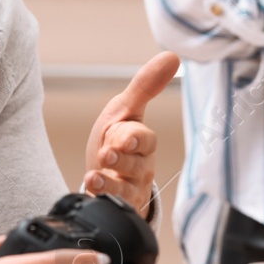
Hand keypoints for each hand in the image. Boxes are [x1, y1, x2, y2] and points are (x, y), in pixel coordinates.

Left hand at [83, 52, 180, 213]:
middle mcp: (140, 166)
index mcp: (142, 142)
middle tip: (108, 154)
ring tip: (93, 177)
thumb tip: (173, 56)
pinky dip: (102, 199)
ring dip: (110, 183)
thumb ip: (145, 86)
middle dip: (122, 160)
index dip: (133, 138)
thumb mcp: (124, 110)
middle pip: (136, 164)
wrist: (106, 177)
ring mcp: (130, 188)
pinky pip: (115, 206)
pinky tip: (90, 191)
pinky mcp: (119, 207)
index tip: (123, 138)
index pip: (144, 139)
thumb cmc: (116, 139)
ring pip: (126, 188)